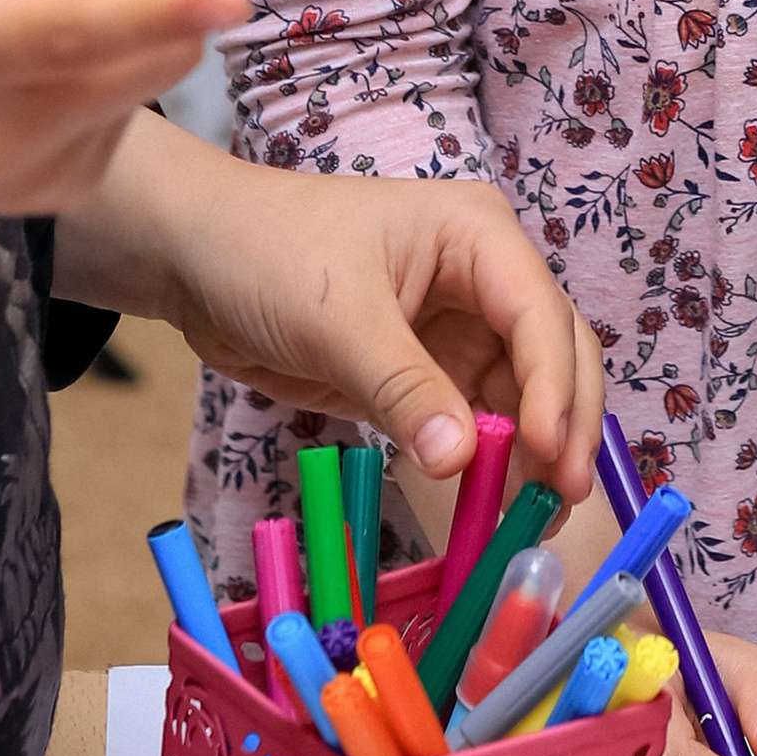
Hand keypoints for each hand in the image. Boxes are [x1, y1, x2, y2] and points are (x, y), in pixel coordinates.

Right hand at [0, 0, 239, 294]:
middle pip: (145, 55)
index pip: (76, 32)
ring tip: (27, 12)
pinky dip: (104, 69)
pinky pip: (127, 106)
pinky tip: (30, 64)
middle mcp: (3, 130)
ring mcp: (34, 174)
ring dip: (124, 27)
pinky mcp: (60, 192)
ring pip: (147, 75)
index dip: (159, 6)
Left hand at [58, 119, 603, 492]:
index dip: (553, 387)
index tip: (546, 453)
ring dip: (535, 454)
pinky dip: (491, 463)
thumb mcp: (338, 319)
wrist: (193, 260)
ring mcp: (460, 328)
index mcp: (478, 235)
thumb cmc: (266, 253)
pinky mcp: (429, 372)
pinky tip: (498, 505)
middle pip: (553, 356)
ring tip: (536, 520)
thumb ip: (403, 388)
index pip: (539, 315)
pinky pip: (476, 422)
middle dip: (563, 424)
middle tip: (560, 498)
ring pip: (524, 397)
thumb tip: (460, 459)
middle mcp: (484, 280)